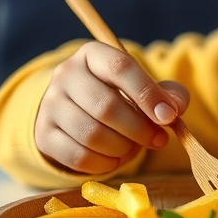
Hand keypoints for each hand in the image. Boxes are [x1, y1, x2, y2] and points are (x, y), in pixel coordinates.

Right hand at [34, 41, 189, 173]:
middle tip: (158, 140)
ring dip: (123, 148)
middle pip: (106, 106)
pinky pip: (79, 157)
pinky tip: (116, 157)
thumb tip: (173, 109)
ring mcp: (50, 105)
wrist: (74, 112)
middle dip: (139, 128)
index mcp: (92, 54)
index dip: (147, 94)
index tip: (168, 117)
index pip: (120, 68)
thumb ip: (167, 94)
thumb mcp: (143, 87)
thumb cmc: (118, 97)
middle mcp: (65, 74)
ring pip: (92, 134)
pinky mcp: (43, 135)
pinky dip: (105, 163)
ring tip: (134, 147)